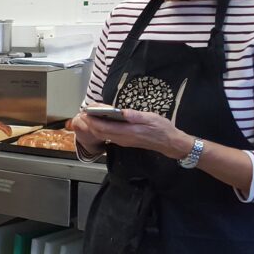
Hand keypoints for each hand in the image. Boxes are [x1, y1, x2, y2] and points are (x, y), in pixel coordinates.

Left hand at [75, 105, 192, 157]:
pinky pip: (108, 136)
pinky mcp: (124, 141)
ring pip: (102, 135)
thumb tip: (123, 112)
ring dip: (94, 126)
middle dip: (90, 122)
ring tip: (90, 114)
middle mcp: (123, 138)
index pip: (104, 127)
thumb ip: (136, 116)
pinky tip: (101, 120)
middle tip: (84, 111)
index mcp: (129, 131)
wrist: (169, 143)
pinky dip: (101, 128)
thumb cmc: (162, 128)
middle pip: (100, 132)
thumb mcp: (152, 118)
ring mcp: (123, 141)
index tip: (86, 111)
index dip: (92, 120)